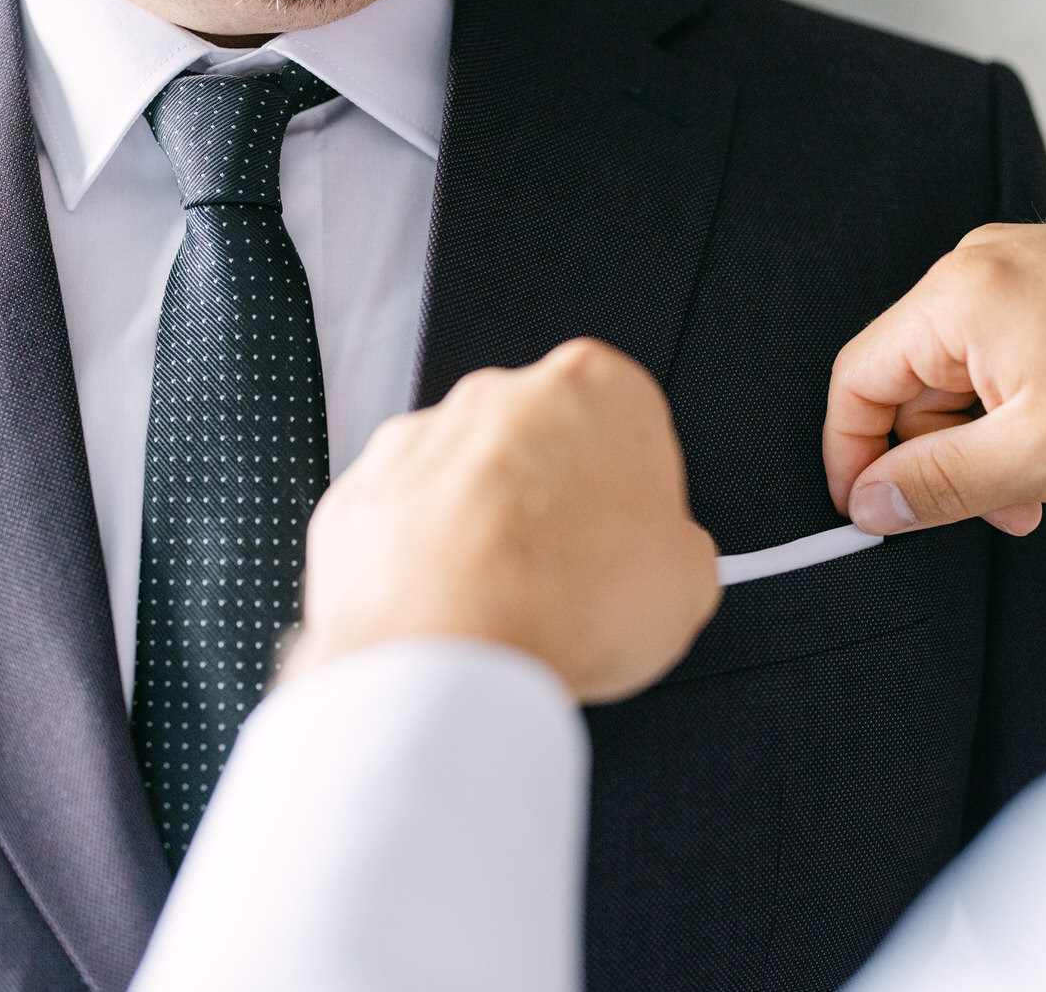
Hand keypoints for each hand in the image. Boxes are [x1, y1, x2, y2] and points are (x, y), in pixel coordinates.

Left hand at [287, 340, 720, 703]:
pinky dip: (423, 561)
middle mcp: (500, 394)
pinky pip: (403, 522)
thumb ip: (675, 546)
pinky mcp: (358, 493)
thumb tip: (662, 563)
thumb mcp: (687, 583)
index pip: (630, 424)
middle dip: (555, 500)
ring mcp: (420, 440)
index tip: (633, 539)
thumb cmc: (564, 603)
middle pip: (543, 442)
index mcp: (597, 387)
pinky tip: (455, 613)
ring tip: (510, 607)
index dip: (636, 493)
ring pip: (467, 479)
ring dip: (486, 528)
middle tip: (575, 576)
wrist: (447, 658)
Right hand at [823, 223, 1045, 535]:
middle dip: (945, 460)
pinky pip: (1006, 359)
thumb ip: (938, 485)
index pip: (856, 382)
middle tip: (1002, 510)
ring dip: (990, 443)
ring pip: (964, 378)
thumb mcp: (1037, 455)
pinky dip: (1022, 411)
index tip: (870, 514)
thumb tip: (869, 505)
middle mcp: (979, 268)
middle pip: (911, 383)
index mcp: (956, 295)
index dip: (852, 458)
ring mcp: (1023, 270)